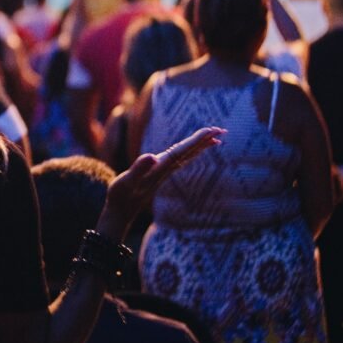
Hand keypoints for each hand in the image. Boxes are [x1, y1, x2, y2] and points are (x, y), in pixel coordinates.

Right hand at [98, 127, 224, 239]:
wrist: (120, 212)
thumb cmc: (121, 196)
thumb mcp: (126, 181)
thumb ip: (139, 169)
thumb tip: (152, 156)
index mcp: (160, 168)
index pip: (182, 151)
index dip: (197, 140)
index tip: (211, 130)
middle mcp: (165, 170)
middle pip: (189, 152)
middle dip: (204, 141)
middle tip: (222, 129)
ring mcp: (163, 173)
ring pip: (186, 156)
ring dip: (200, 146)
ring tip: (215, 138)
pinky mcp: (159, 174)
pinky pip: (179, 160)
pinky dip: (189, 153)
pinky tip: (193, 151)